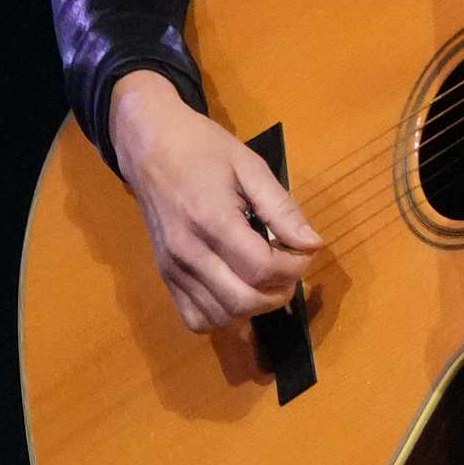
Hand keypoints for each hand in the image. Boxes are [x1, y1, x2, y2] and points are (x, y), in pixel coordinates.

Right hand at [108, 71, 322, 333]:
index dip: (295, 267)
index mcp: (213, 221)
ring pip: (221, 318)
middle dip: (280, 294)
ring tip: (267, 282)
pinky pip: (195, 319)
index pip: (263, 268)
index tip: (306, 252)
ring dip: (254, 309)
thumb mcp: (251, 166)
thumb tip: (313, 244)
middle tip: (291, 271)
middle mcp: (189, 254)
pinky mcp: (164, 276)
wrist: (150, 145)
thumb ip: (282, 208)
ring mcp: (173, 269)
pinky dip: (223, 317)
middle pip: (243, 301)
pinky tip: (238, 293)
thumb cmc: (204, 148)